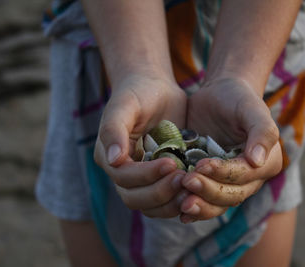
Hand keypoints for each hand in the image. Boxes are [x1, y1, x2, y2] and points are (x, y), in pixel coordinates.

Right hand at [94, 74, 187, 217]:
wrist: (157, 90)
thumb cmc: (138, 92)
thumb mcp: (124, 105)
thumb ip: (114, 130)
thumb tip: (113, 160)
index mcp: (109, 157)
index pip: (124, 178)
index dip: (147, 175)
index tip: (171, 163)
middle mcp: (123, 173)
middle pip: (135, 198)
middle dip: (160, 192)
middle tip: (183, 179)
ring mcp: (142, 179)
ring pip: (151, 206)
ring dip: (171, 202)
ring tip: (191, 188)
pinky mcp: (160, 180)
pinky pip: (167, 200)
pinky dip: (179, 200)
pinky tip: (195, 190)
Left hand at [180, 77, 281, 222]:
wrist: (218, 95)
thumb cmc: (237, 98)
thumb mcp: (251, 108)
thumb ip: (261, 131)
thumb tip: (257, 161)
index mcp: (266, 163)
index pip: (244, 175)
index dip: (223, 173)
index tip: (201, 165)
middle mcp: (251, 178)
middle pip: (231, 195)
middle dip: (208, 191)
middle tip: (186, 181)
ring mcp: (229, 183)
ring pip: (218, 204)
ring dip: (200, 206)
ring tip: (181, 203)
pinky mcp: (211, 182)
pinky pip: (204, 201)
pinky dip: (193, 209)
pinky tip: (179, 211)